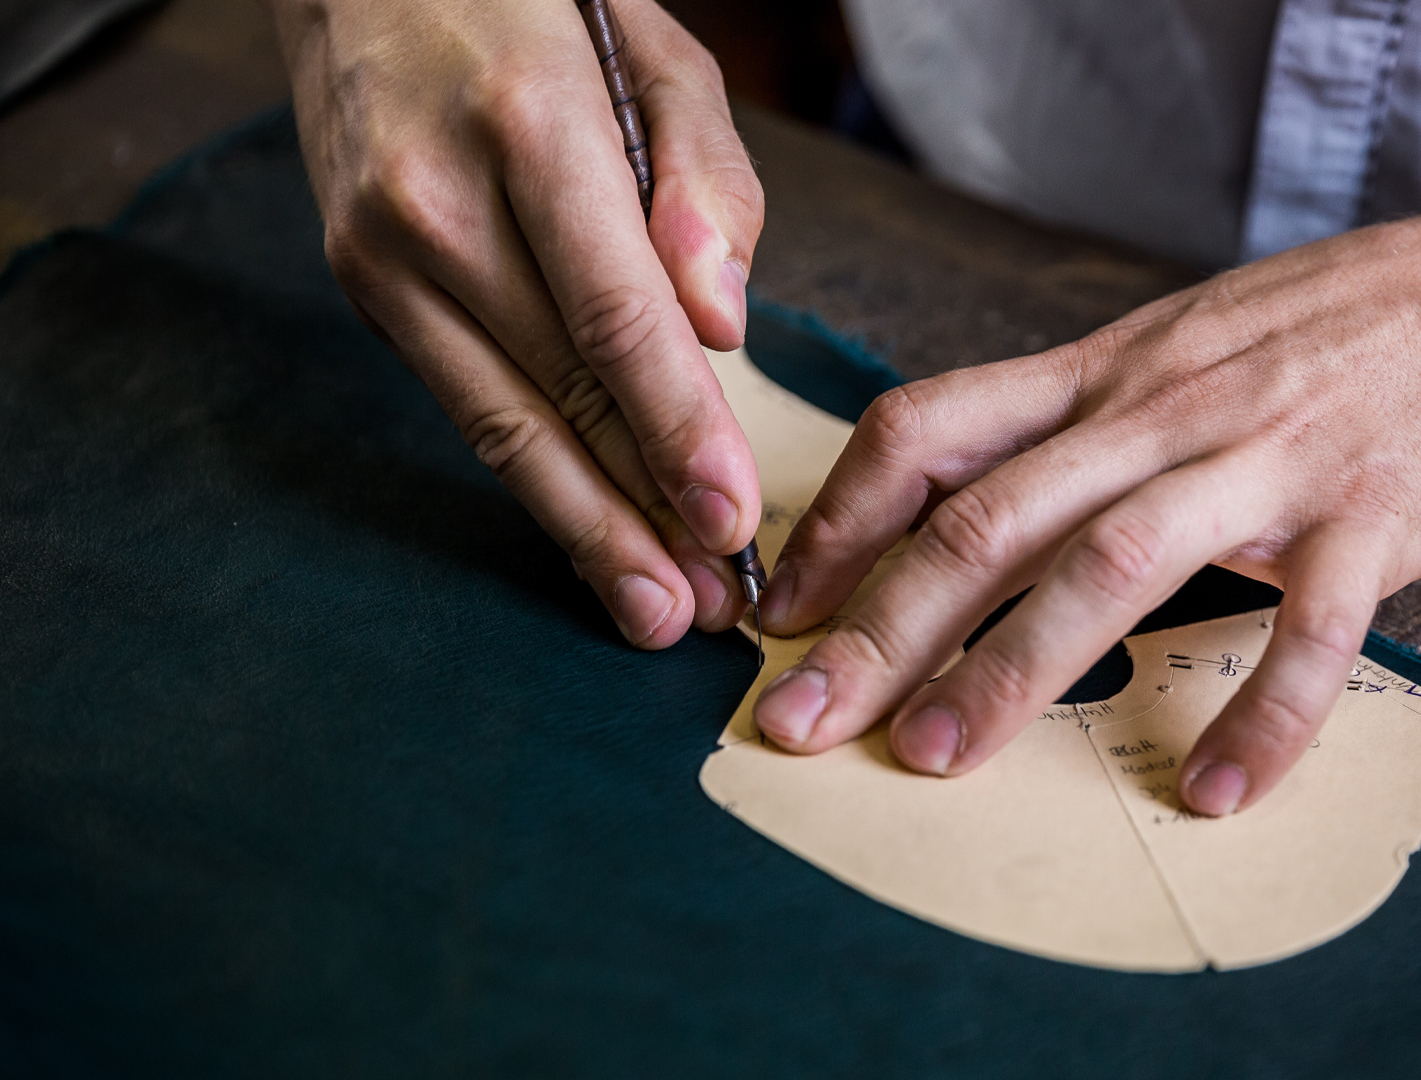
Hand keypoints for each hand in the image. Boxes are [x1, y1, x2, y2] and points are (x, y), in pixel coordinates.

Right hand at [266, 0, 763, 645]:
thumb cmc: (543, 10)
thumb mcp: (661, 54)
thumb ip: (710, 184)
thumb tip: (721, 326)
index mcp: (527, 130)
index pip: (615, 318)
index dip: (676, 431)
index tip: (733, 522)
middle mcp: (435, 205)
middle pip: (555, 394)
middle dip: (637, 515)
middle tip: (703, 610)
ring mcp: (380, 255)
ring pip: (498, 423)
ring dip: (581, 526)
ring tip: (652, 607)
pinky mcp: (363, 288)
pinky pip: (465, 400)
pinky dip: (533, 473)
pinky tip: (589, 527)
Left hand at [750, 177, 1420, 814]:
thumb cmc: (1324, 331)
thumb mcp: (1170, 344)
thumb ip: (1070, 417)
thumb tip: (957, 498)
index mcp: (1102, 371)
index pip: (930, 427)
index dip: (841, 519)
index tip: (784, 606)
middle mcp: (1162, 412)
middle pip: (991, 516)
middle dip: (881, 626)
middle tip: (799, 721)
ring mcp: (1265, 462)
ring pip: (1112, 565)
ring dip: (1012, 669)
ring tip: (935, 757)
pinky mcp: (1371, 518)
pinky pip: (1307, 630)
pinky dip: (1259, 715)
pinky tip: (1215, 791)